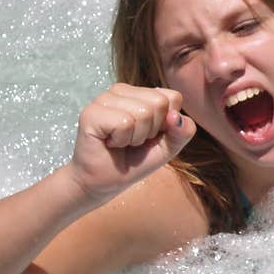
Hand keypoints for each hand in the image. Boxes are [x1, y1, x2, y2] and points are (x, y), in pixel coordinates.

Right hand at [67, 83, 196, 199]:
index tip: (149, 135)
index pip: (172, 97)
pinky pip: (124, 123)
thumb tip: (176, 116)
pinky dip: (121, 140)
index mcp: (140, 92)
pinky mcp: (91, 113)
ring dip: (135, 137)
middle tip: (132, 140)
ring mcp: (104, 99)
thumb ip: (182, 131)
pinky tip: (109, 143)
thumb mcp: (169, 146)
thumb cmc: (135, 160)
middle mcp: (121, 90)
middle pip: (159, 103)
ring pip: (143, 112)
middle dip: (151, 130)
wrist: (105, 182)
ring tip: (121, 142)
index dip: (167, 124)